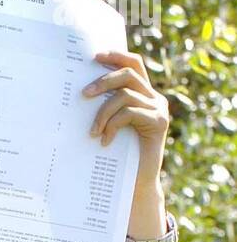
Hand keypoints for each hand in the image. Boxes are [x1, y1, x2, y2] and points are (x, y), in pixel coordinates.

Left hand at [83, 50, 169, 186]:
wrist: (136, 185)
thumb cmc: (118, 158)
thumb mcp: (111, 127)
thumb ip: (107, 108)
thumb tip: (83, 92)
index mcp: (144, 95)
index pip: (134, 64)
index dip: (117, 56)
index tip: (95, 56)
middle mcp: (155, 98)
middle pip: (129, 74)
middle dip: (104, 81)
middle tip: (84, 95)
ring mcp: (159, 110)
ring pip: (126, 95)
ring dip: (103, 112)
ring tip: (92, 132)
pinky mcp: (159, 123)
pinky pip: (129, 113)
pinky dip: (112, 125)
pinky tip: (104, 141)